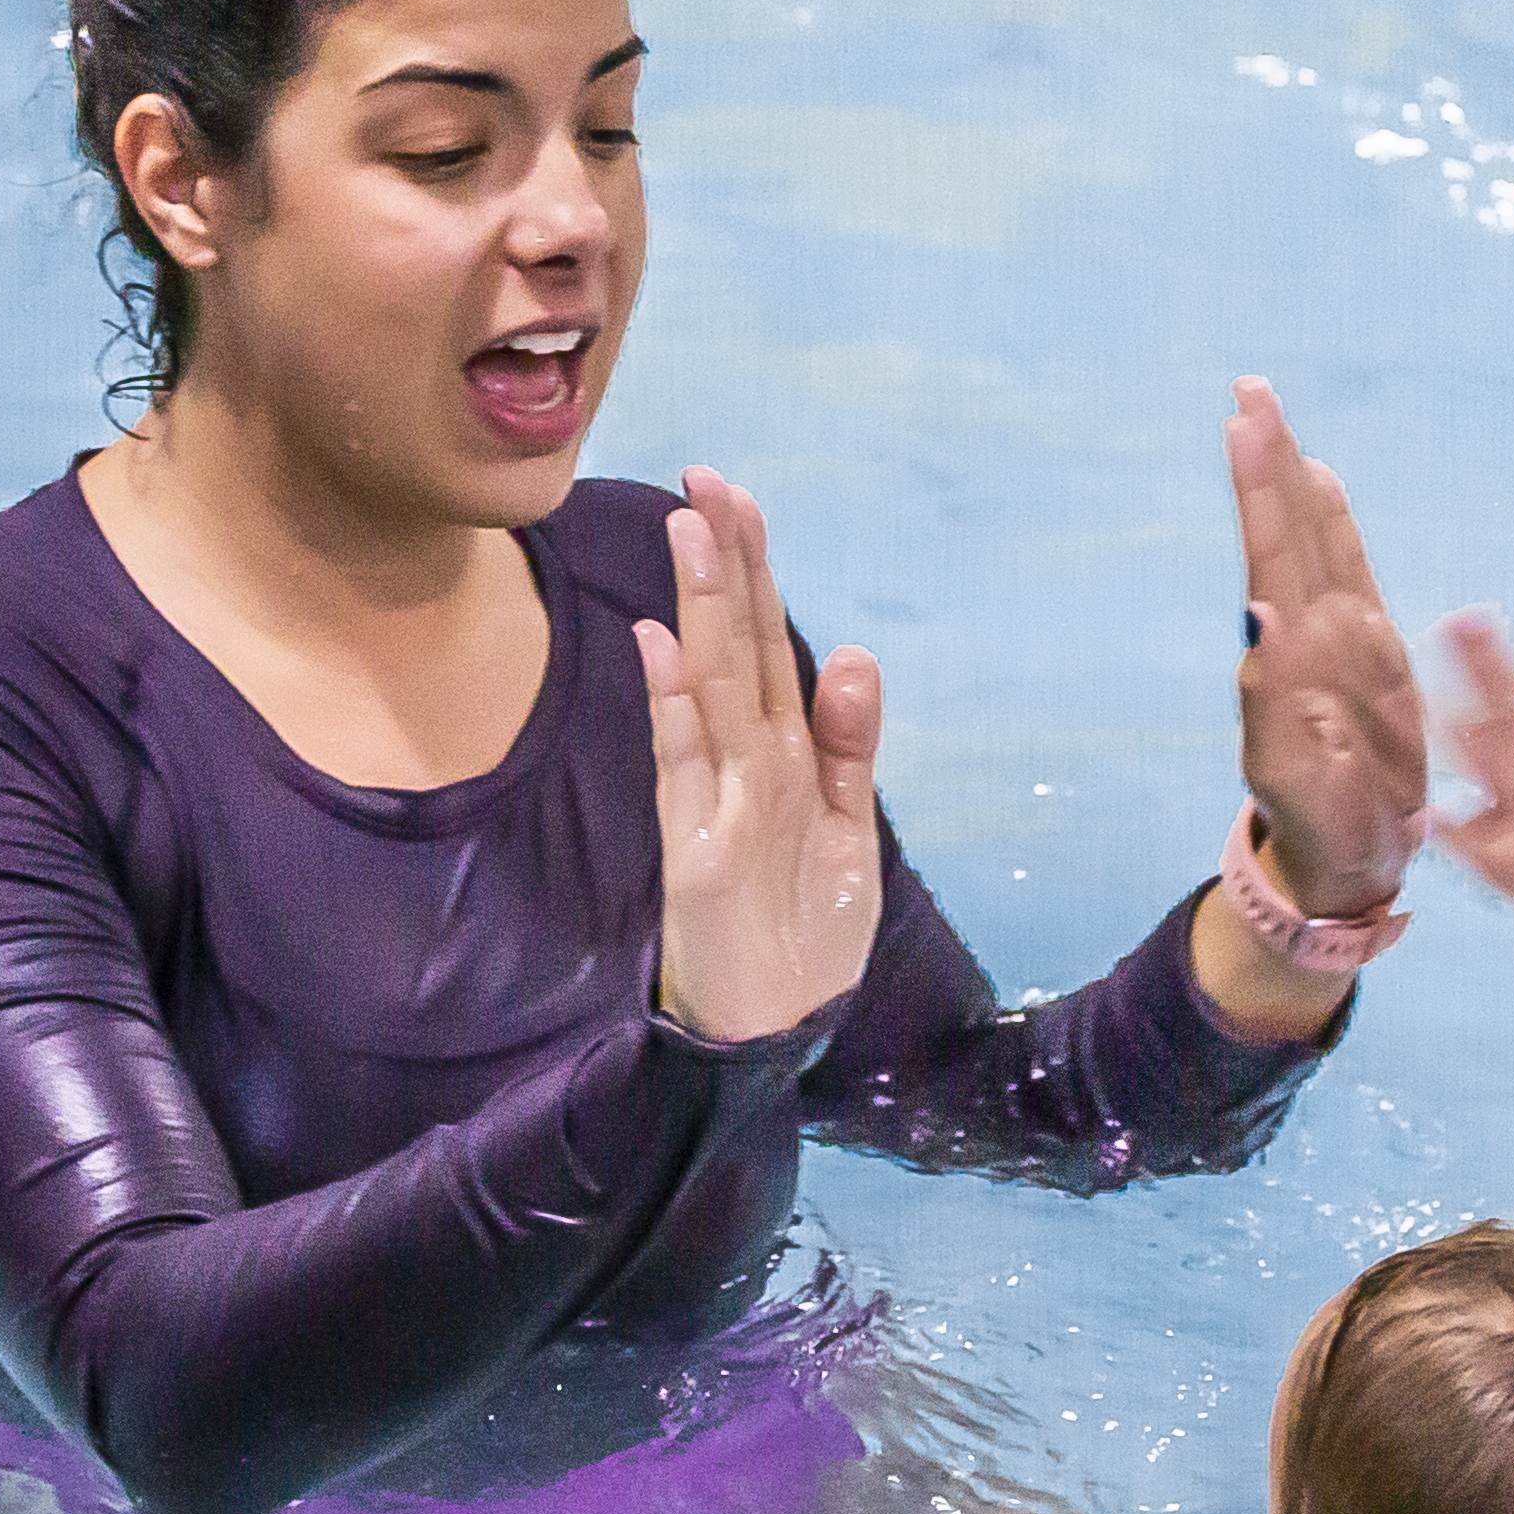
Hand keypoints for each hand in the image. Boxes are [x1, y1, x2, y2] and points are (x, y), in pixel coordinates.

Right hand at [639, 467, 886, 1046]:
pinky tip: (660, 648)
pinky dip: (672, 710)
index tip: (736, 495)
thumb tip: (853, 650)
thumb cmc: (805, 933)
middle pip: (733, 645)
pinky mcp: (697, 854)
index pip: (764, 640)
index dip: (752, 567)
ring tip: (688, 533)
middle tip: (708, 479)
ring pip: (708, 688)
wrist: (776, 1034)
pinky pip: (684, 770)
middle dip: (724, 562)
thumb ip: (850, 744)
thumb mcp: (850, 830)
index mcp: (781, 753)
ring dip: (699, 609)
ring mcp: (712, 802)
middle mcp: (740, 763)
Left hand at [1228, 381, 1422, 920]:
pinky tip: (1320, 488)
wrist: (1348, 866)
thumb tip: (1259, 611)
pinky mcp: (1377, 659)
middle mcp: (1315, 637)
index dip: (1260, 487)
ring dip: (1293, 482)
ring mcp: (1344, 644)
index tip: (1240, 422)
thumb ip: (1275, 696)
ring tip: (1272, 424)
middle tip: (1248, 390)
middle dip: (1270, 461)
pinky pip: (1352, 575)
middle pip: (1291, 532)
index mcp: (1290, 656)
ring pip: (1318, 544)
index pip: (1271, 553)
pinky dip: (1335, 527)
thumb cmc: (1319, 826)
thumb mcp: (1292, 770)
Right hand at [1428, 609, 1513, 915]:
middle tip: (1454, 620)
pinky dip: (1510, 669)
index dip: (1444, 714)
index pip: (1475, 742)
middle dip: (1478, 661)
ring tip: (1471, 616)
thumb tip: (1418, 812)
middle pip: (1499, 701)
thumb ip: (1458, 837)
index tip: (1413, 690)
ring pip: (1513, 693)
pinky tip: (1497, 643)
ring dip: (1491, 655)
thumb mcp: (1492, 865)